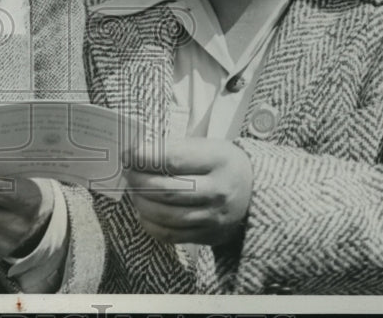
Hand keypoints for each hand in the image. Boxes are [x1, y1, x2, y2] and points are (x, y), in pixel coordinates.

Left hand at [124, 137, 252, 246]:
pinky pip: (171, 235)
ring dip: (141, 203)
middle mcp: (219, 191)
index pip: (173, 160)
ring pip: (166, 215)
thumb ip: (174, 149)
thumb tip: (136, 155)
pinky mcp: (209, 236)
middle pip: (167, 190)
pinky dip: (151, 225)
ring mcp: (214, 217)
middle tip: (128, 173)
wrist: (255, 192)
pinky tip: (144, 213)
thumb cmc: (222, 164)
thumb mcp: (207, 146)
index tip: (129, 154)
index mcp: (219, 161)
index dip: (145, 158)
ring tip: (133, 192)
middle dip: (138, 181)